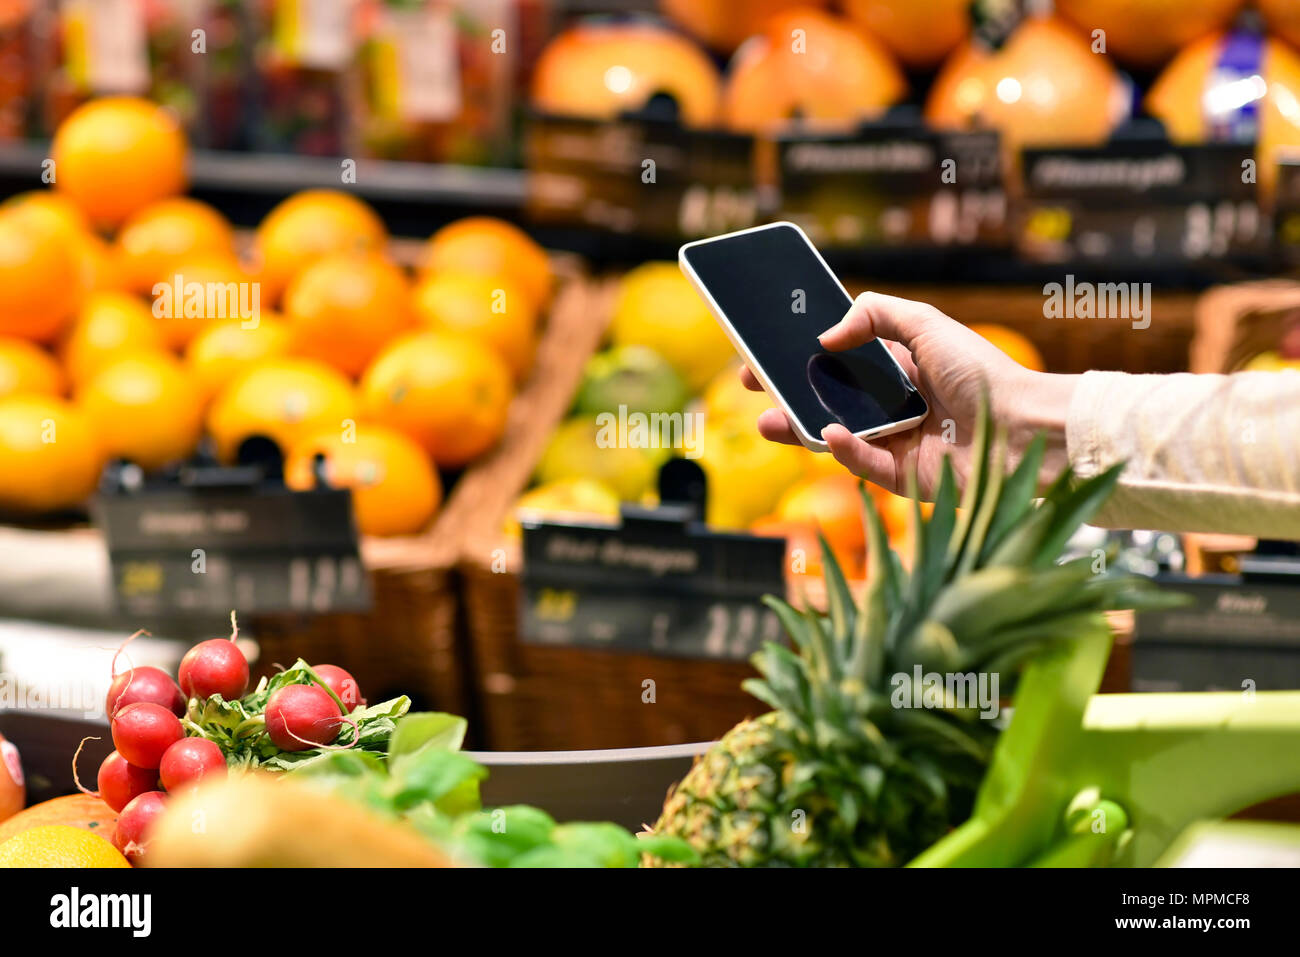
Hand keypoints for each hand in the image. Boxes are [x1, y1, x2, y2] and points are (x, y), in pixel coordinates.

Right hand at [743, 292, 1077, 497]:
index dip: (799, 356)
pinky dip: (843, 450)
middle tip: (752, 385)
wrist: (1026, 429)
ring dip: (798, 428)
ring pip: (834, 436)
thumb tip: (826, 334)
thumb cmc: (986, 375)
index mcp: (896, 370)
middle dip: (785, 393)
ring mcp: (893, 443)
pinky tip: (829, 435)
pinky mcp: (901, 478)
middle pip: (825, 400)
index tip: (764, 350)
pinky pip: (862, 464)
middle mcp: (890, 407)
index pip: (836, 361)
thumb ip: (876, 314)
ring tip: (768, 421)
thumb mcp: (928, 325)